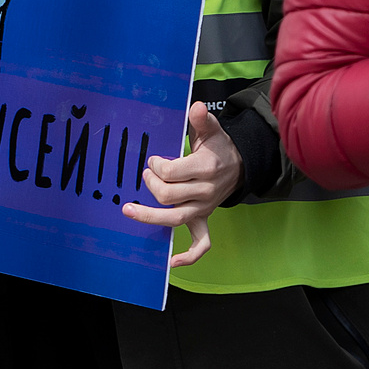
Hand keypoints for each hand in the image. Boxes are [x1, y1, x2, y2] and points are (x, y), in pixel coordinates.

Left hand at [124, 100, 240, 267]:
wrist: (240, 166)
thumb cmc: (219, 147)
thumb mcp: (213, 130)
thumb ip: (203, 119)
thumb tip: (196, 106)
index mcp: (206, 168)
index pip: (172, 172)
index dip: (157, 166)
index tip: (154, 160)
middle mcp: (205, 191)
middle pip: (168, 195)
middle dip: (150, 183)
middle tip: (146, 174)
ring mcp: (204, 208)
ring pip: (174, 219)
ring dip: (149, 217)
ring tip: (127, 210)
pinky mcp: (204, 219)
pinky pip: (201, 244)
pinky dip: (188, 256)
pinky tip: (171, 262)